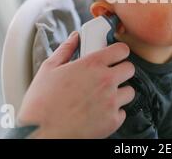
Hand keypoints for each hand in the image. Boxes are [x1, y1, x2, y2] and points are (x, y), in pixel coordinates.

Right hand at [17, 32, 134, 138]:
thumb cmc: (41, 103)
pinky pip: (123, 112)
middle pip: (130, 69)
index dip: (119, 51)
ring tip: (104, 96)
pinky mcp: (112, 121)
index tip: (116, 55)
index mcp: (92, 64)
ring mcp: (111, 102)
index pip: (122, 50)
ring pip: (129, 91)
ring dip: (120, 92)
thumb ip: (65, 49)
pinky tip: (100, 111)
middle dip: (121, 70)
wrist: (41, 134)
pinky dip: (114, 112)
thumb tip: (74, 37)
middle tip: (110, 75)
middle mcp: (105, 81)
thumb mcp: (49, 69)